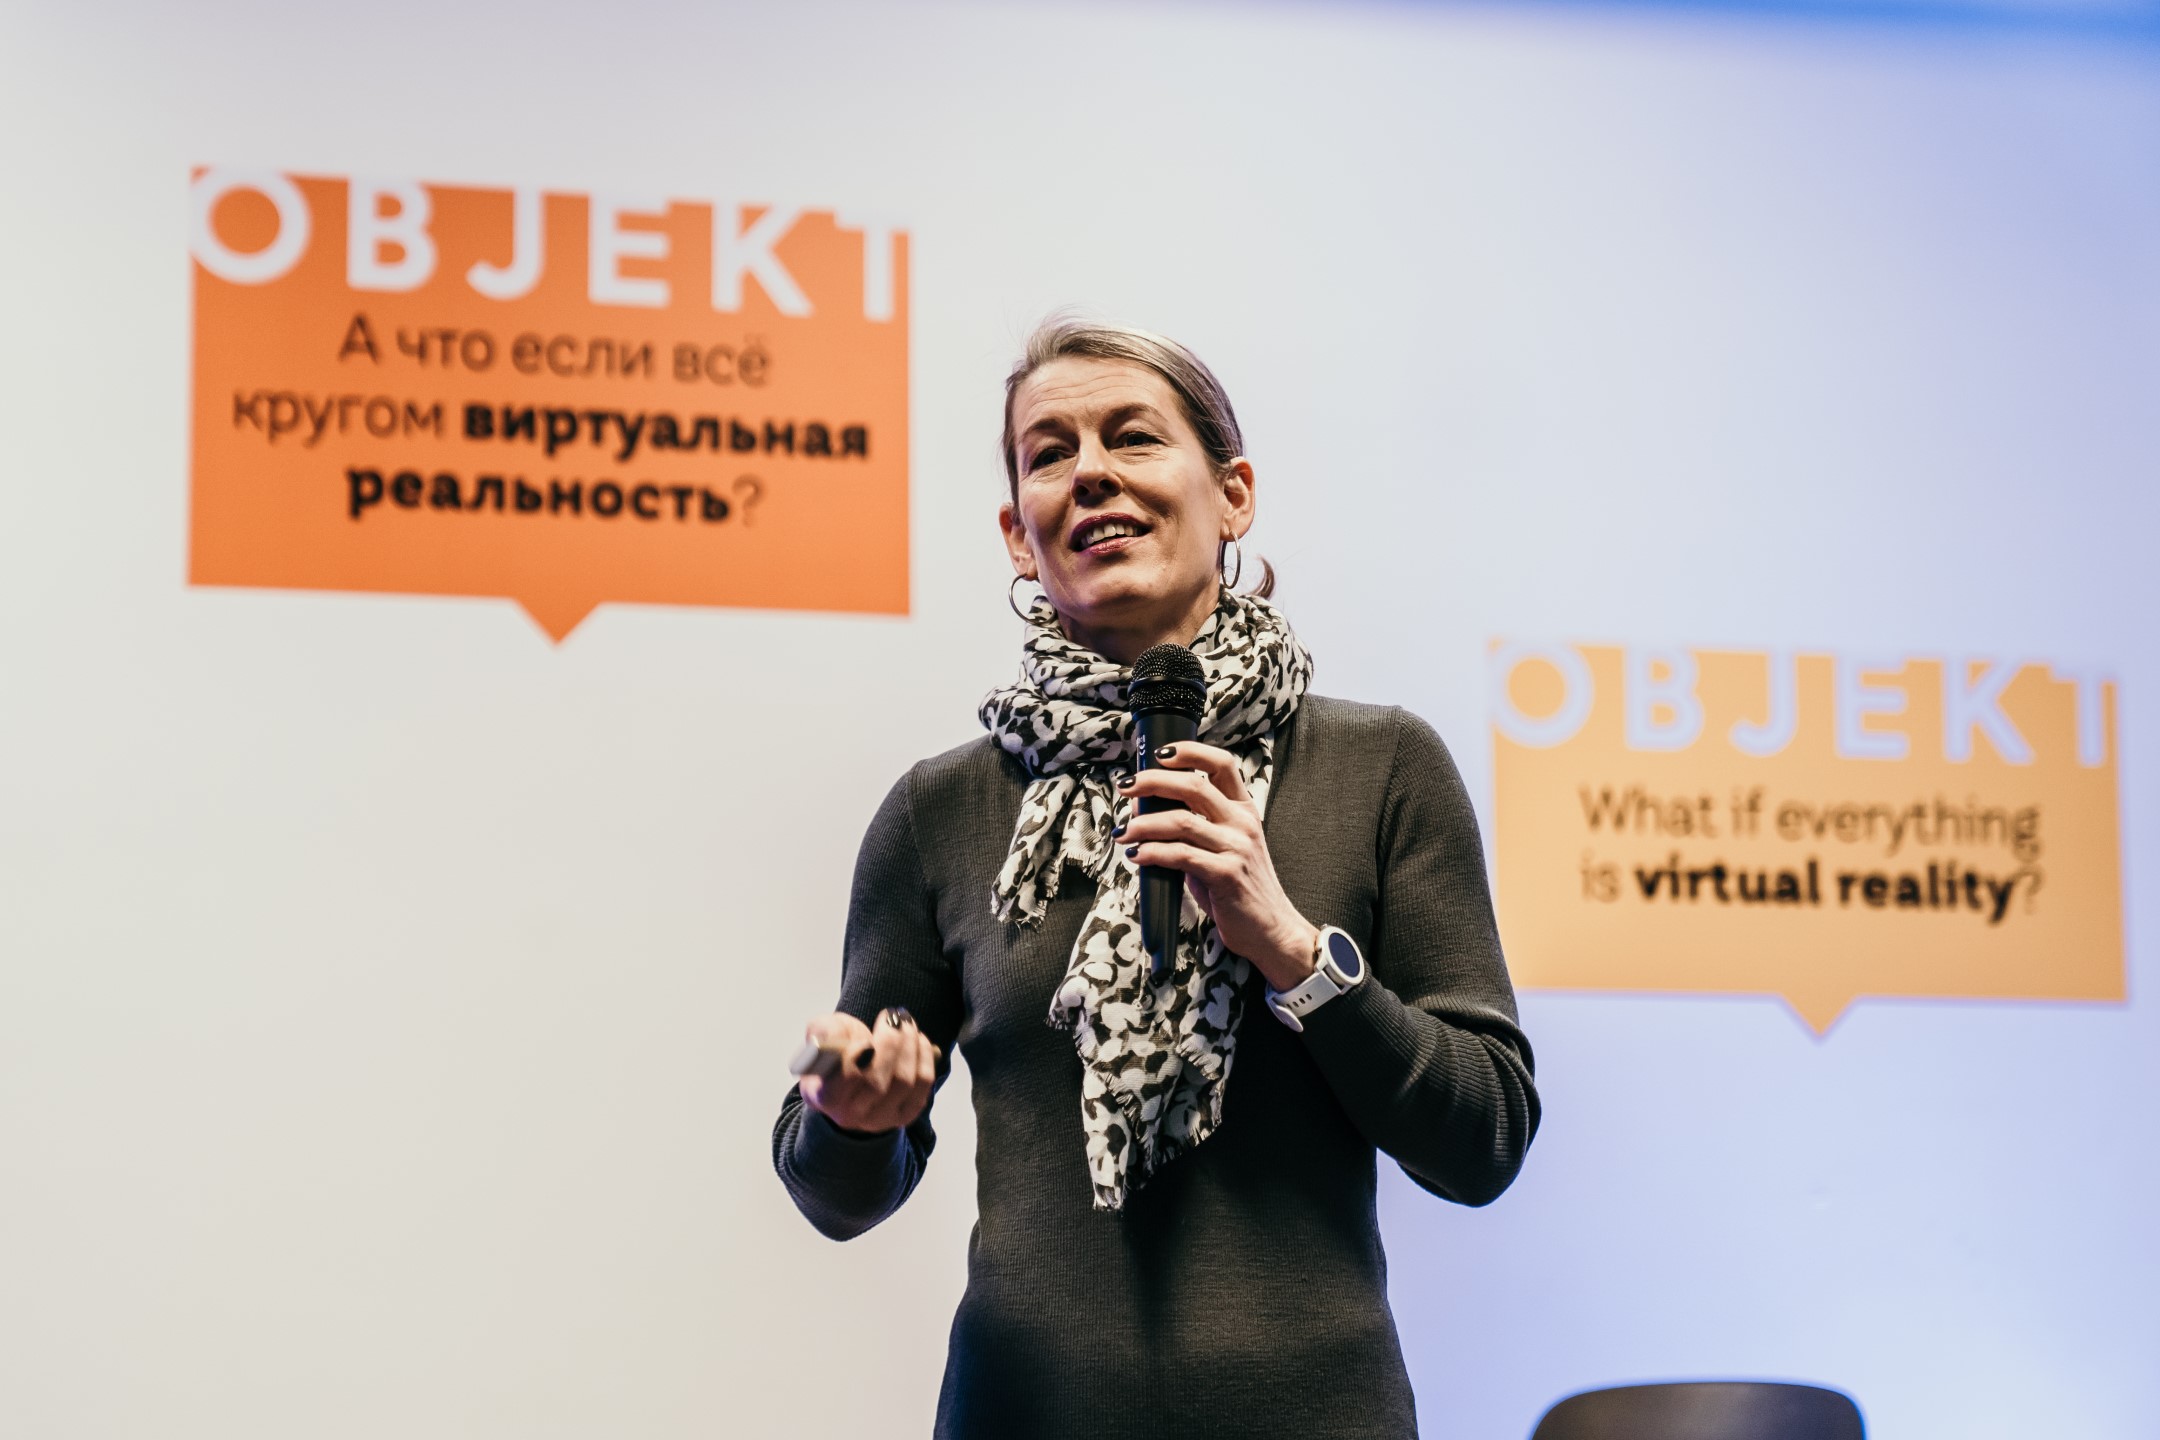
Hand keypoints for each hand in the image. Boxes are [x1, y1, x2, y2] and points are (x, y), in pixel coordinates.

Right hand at [797, 1007, 938, 1135]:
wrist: (857, 1070)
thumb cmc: (839, 1049)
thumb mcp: (823, 1033)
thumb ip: (823, 1031)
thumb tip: (828, 1037)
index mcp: (825, 1096)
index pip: (844, 1082)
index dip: (856, 1059)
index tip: (866, 1040)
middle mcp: (851, 1115)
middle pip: (877, 1083)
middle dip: (891, 1042)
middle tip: (894, 1017)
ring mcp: (880, 1118)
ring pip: (904, 1081)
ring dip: (910, 1044)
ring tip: (907, 1023)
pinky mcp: (906, 1113)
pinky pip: (924, 1083)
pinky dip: (924, 1055)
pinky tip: (918, 1040)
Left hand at [1117, 741, 1318, 991]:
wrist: (1270, 929)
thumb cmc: (1239, 889)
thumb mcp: (1221, 848)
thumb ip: (1192, 827)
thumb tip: (1144, 810)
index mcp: (1243, 810)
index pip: (1221, 763)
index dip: (1189, 751)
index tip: (1158, 754)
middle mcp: (1242, 822)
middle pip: (1193, 785)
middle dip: (1152, 782)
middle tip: (1125, 788)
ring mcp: (1236, 847)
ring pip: (1181, 820)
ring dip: (1144, 825)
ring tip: (1124, 833)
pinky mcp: (1226, 874)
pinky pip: (1181, 855)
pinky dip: (1153, 853)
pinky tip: (1137, 856)